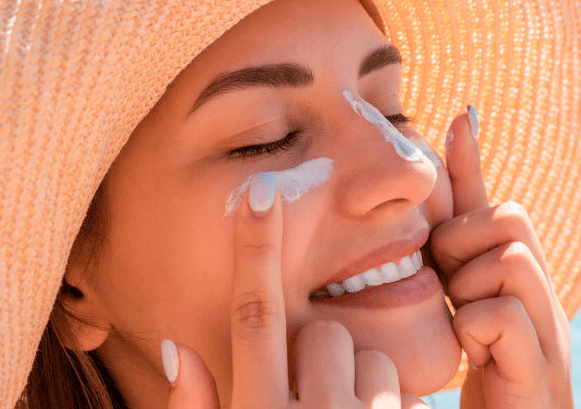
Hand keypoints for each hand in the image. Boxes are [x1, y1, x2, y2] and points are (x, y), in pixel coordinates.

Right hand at [162, 173, 430, 407]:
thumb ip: (197, 405)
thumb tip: (175, 346)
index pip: (254, 315)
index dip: (256, 251)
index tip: (262, 193)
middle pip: (323, 335)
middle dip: (323, 353)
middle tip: (319, 393)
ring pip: (371, 361)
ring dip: (362, 383)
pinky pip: (405, 392)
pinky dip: (392, 407)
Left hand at [428, 107, 572, 407]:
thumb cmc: (477, 392)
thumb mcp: (451, 322)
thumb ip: (440, 270)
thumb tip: (421, 212)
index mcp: (519, 288)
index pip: (495, 208)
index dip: (470, 165)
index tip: (455, 116)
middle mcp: (544, 302)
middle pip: (511, 219)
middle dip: (465, 242)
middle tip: (450, 287)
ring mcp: (550, 335)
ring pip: (511, 260)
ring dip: (470, 287)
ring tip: (462, 323)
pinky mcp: (542, 371)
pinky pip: (504, 314)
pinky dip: (476, 329)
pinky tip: (472, 356)